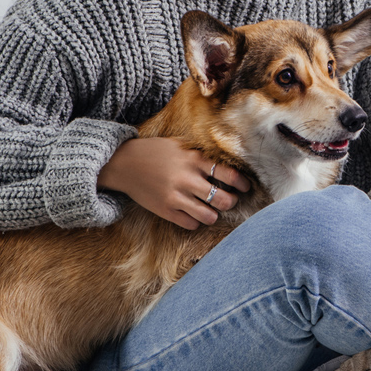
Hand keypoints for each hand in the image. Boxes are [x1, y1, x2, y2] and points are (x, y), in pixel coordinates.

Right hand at [97, 136, 251, 230]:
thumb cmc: (156, 152)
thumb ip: (202, 155)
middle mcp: (187, 179)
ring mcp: (176, 197)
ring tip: (212, 210)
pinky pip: (191, 224)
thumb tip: (228, 165)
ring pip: (209, 216)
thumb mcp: (181, 145)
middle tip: (229, 201)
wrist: (125, 163)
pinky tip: (193, 214)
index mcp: (194, 160)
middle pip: (223, 200)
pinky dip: (196, 222)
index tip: (246, 187)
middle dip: (231, 202)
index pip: (229, 174)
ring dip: (214, 215)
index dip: (242, 183)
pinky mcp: (165, 210)